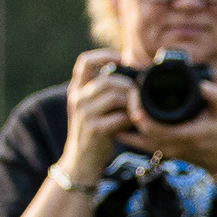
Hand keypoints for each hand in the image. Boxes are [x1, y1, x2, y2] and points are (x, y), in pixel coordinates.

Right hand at [59, 49, 141, 184]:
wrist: (82, 161)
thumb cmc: (94, 132)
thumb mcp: (92, 108)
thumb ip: (104, 92)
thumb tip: (133, 75)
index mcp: (76, 90)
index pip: (85, 61)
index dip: (105, 55)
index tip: (123, 60)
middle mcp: (77, 99)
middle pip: (107, 80)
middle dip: (128, 85)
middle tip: (139, 94)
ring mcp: (85, 114)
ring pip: (115, 96)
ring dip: (132, 102)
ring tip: (138, 109)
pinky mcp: (95, 129)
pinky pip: (120, 117)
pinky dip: (131, 118)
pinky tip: (134, 123)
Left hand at [122, 76, 216, 180]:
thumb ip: (216, 97)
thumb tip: (203, 85)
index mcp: (186, 136)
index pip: (151, 125)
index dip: (137, 108)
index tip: (136, 90)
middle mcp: (173, 146)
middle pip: (140, 130)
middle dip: (130, 110)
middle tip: (131, 93)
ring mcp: (166, 151)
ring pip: (137, 138)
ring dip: (129, 122)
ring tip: (128, 103)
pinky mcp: (163, 152)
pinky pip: (140, 143)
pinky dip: (131, 132)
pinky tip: (127, 120)